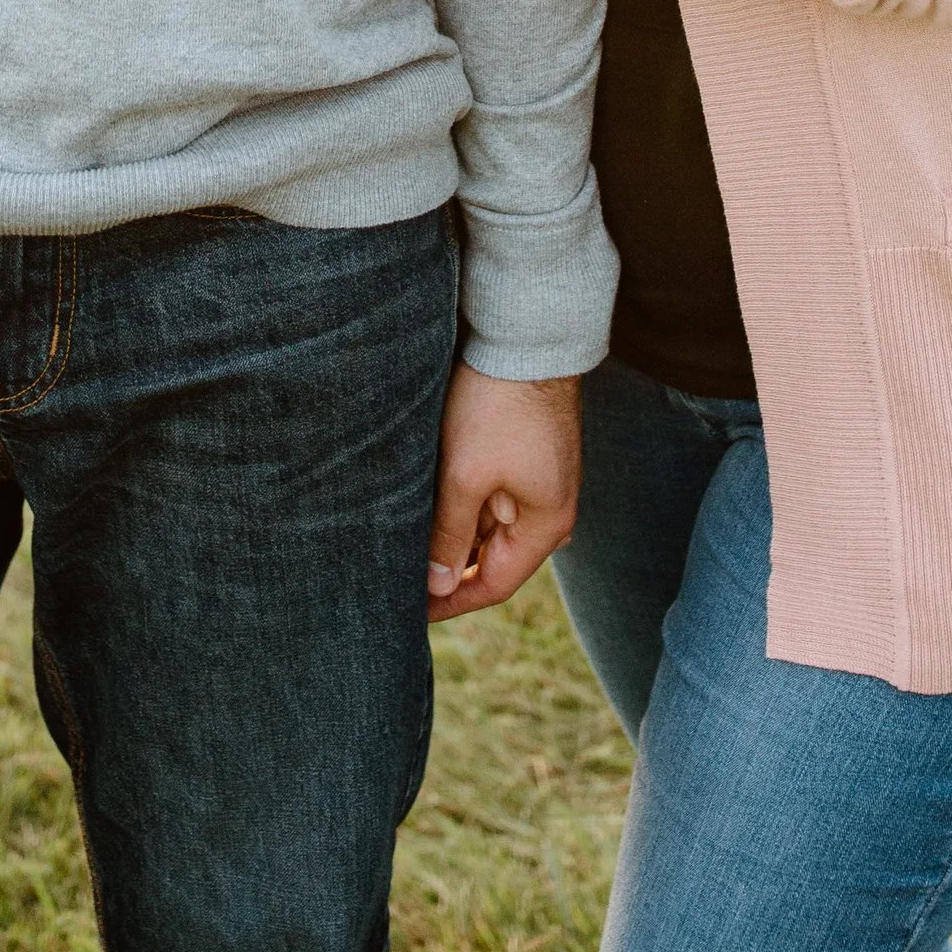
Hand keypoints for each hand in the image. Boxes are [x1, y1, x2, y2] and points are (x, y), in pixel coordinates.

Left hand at [426, 363, 581, 617]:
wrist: (527, 338)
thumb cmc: (498, 407)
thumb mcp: (465, 476)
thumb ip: (450, 533)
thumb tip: (437, 584)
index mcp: (546, 526)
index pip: (494, 584)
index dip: (450, 601)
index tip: (409, 613)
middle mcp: (551, 512)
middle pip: (493, 557)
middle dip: (448, 569)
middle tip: (400, 580)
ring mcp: (542, 484)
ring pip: (490, 527)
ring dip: (454, 534)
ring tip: (407, 543)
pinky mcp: (530, 459)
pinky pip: (495, 499)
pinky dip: (464, 506)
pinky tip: (430, 504)